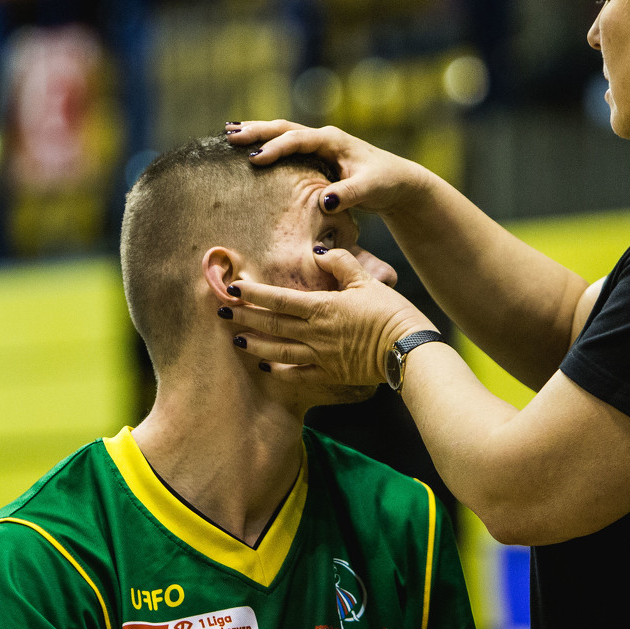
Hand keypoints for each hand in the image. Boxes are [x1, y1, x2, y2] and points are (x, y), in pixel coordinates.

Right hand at [224, 120, 432, 215]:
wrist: (397, 182)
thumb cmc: (386, 183)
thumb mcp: (369, 188)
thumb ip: (348, 194)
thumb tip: (324, 202)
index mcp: (332, 140)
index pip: (298, 140)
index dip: (275, 148)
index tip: (254, 159)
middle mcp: (323, 139)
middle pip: (284, 129)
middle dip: (257, 131)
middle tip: (229, 134)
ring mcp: (319, 147)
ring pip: (283, 135)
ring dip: (258, 134)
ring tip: (230, 133)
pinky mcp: (316, 158)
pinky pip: (287, 147)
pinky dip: (268, 145)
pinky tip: (250, 150)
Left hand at [224, 248, 434, 385]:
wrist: (408, 350)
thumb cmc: (391, 312)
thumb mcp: (366, 280)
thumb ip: (340, 264)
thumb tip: (319, 253)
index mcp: (321, 308)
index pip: (279, 299)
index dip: (254, 293)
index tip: (233, 288)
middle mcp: (315, 333)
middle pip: (272, 325)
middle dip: (244, 318)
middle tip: (221, 313)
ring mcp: (320, 357)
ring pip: (279, 351)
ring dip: (255, 345)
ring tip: (237, 340)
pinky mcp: (331, 375)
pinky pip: (299, 375)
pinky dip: (280, 372)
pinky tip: (267, 367)